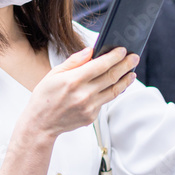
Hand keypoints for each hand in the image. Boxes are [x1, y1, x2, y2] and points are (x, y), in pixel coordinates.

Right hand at [21, 46, 137, 139]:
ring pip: (114, 91)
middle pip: (112, 77)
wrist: (41, 124)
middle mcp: (83, 94)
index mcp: (73, 80)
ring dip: (125, 80)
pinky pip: (106, 101)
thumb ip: (74, 61)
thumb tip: (91, 50)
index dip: (114, 56)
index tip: (123, 50)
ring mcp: (89, 107)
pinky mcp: (92, 116)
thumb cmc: (45, 97)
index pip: (100, 65)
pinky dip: (113, 91)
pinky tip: (117, 85)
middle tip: (134, 57)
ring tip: (132, 72)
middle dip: (126, 65)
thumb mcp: (54, 74)